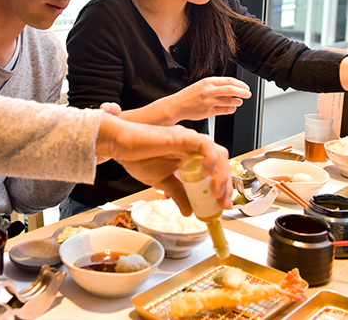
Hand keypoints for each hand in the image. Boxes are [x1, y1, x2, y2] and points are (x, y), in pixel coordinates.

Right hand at [95, 113, 232, 214]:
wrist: (120, 146)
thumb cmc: (138, 157)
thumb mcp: (163, 182)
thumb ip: (178, 194)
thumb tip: (189, 211)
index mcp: (191, 156)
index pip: (216, 170)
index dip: (223, 187)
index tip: (222, 206)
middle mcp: (194, 147)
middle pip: (222, 162)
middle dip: (226, 185)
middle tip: (223, 204)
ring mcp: (190, 140)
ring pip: (218, 153)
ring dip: (222, 175)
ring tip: (217, 193)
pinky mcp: (183, 136)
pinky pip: (205, 144)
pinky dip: (211, 157)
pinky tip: (208, 172)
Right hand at [164, 77, 251, 122]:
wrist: (176, 105)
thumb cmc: (189, 96)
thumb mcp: (202, 85)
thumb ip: (216, 86)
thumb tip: (232, 88)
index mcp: (208, 81)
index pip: (229, 81)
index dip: (240, 84)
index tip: (245, 87)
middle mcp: (209, 90)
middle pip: (231, 89)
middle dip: (243, 92)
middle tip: (248, 94)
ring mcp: (208, 101)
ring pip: (229, 101)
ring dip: (237, 101)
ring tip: (240, 102)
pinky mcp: (208, 111)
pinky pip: (224, 110)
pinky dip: (230, 109)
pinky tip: (232, 108)